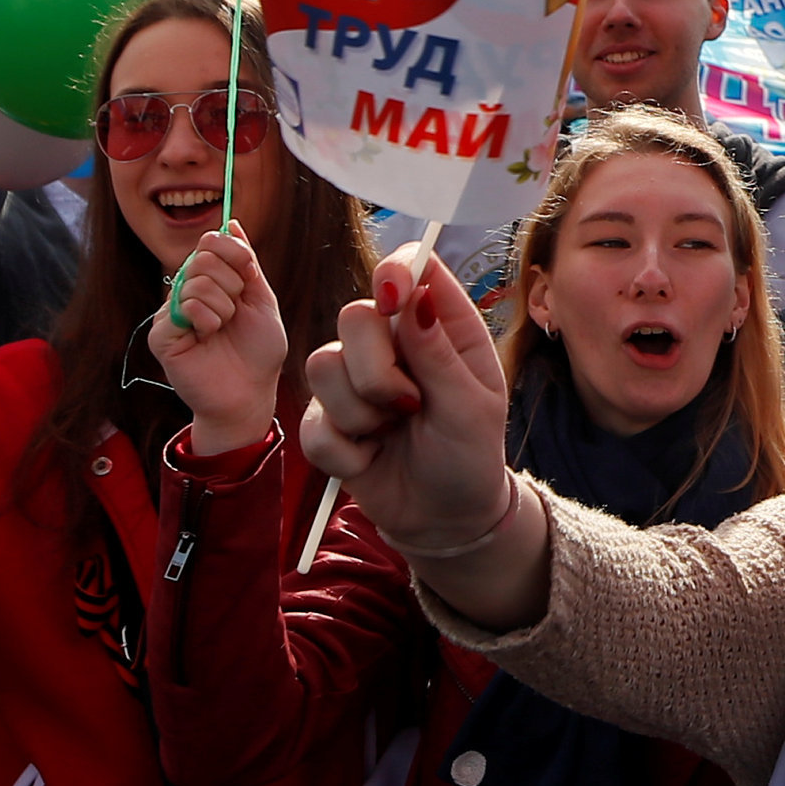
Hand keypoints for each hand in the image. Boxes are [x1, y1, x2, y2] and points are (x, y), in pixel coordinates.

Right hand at [144, 227, 286, 454]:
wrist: (250, 394)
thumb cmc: (258, 352)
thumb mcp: (261, 300)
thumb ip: (246, 263)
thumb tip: (232, 222)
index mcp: (210, 281)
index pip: (210, 241)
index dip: (233, 250)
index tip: (248, 272)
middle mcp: (186, 292)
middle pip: (203, 256)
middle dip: (232, 283)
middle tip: (234, 312)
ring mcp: (171, 312)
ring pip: (196, 281)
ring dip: (223, 306)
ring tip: (222, 329)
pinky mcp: (161, 334)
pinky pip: (184, 306)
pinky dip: (207, 319)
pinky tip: (208, 336)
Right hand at [300, 245, 516, 554]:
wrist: (444, 518)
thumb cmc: (469, 455)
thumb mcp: (471, 407)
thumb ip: (439, 352)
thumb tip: (415, 294)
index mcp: (439, 326)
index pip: (409, 268)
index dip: (393, 271)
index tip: (392, 298)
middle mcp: (393, 342)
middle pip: (353, 316)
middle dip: (377, 370)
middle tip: (409, 405)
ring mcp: (354, 379)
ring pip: (322, 365)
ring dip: (361, 412)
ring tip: (392, 432)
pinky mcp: (326, 419)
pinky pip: (313, 422)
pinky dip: (346, 450)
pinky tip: (371, 458)